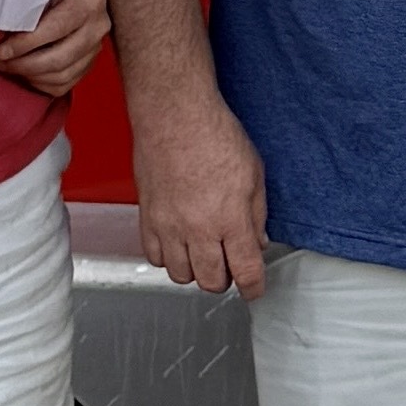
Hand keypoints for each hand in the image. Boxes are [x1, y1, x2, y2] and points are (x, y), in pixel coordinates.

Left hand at [0, 0, 112, 102]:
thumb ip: (28, 0)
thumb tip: (2, 24)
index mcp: (89, 0)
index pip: (56, 28)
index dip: (26, 43)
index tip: (2, 51)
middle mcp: (98, 26)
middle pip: (61, 58)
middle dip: (25, 64)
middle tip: (0, 62)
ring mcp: (96, 48)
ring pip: (62, 75)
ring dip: (29, 76)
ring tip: (8, 66)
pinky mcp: (88, 64)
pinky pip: (63, 85)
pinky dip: (40, 84)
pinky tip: (24, 73)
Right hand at [132, 93, 270, 302]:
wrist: (175, 116)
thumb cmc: (214, 134)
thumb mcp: (254, 173)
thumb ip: (257, 214)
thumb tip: (257, 241)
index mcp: (230, 218)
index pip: (246, 271)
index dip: (253, 288)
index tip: (254, 290)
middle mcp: (198, 228)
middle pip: (211, 281)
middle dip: (225, 280)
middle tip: (230, 266)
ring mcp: (169, 226)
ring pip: (181, 275)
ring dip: (195, 271)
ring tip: (203, 254)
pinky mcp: (147, 218)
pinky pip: (155, 257)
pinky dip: (168, 258)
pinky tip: (178, 243)